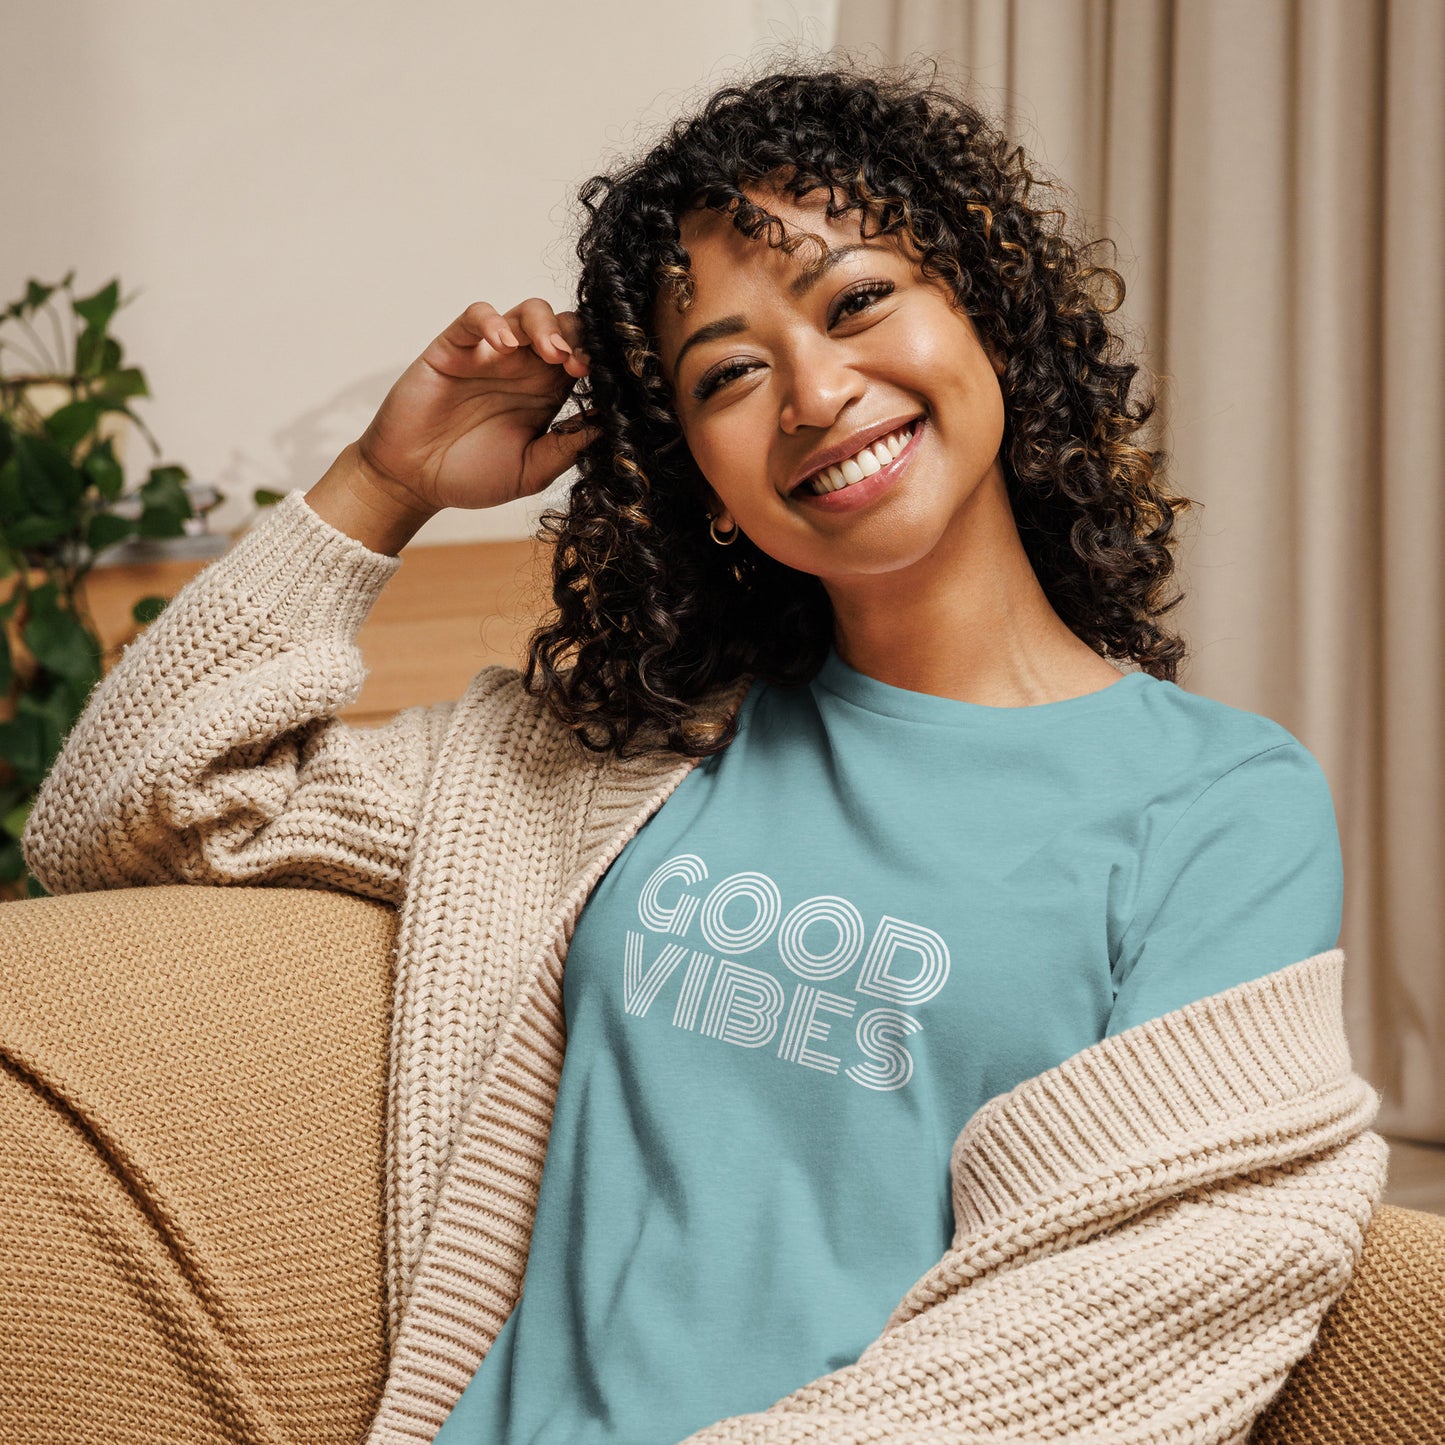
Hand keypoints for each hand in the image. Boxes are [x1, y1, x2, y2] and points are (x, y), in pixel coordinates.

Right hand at [354, 299, 597, 513]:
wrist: (414, 481)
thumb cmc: (471, 476)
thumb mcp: (530, 471)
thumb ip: (565, 449)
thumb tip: (607, 426)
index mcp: (547, 393)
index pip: (583, 358)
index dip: (597, 361)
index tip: (603, 380)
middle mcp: (523, 368)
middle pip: (563, 326)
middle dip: (578, 337)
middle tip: (578, 364)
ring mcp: (489, 354)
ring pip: (527, 312)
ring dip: (546, 325)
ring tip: (551, 352)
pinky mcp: (454, 347)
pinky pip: (475, 316)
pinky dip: (492, 321)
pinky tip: (503, 345)